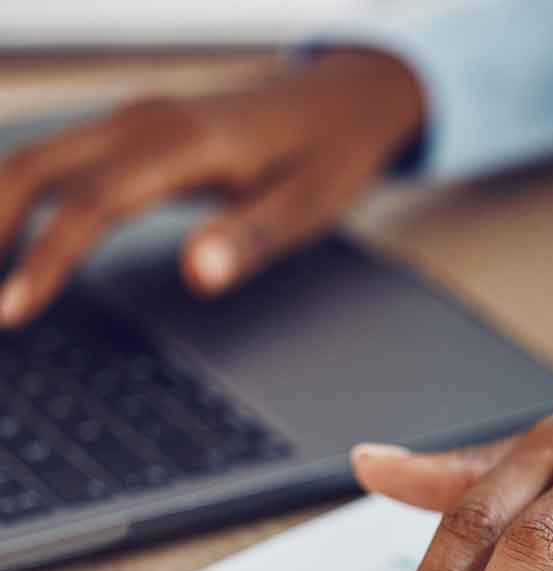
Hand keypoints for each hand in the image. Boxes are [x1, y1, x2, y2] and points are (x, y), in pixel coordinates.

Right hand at [0, 49, 423, 327]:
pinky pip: (63, 163)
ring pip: (39, 160)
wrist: (344, 100)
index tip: (11, 312)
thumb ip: (250, 238)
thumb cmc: (328, 155)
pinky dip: (26, 200)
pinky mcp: (138, 133)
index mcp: (183, 143)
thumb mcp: (307, 206)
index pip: (91, 202)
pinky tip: (17, 238)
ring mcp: (137, 122)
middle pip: (35, 168)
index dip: (45, 259)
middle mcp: (145, 122)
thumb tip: (198, 274)